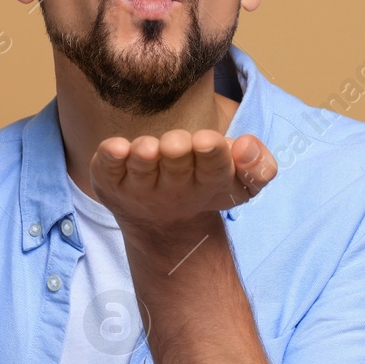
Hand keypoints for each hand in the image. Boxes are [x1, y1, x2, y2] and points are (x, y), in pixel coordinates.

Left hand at [89, 129, 277, 247]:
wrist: (161, 222)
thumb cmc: (205, 185)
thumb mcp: (242, 182)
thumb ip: (259, 166)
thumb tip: (245, 145)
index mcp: (208, 182)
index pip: (214, 168)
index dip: (211, 154)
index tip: (207, 141)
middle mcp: (173, 188)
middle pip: (175, 167)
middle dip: (176, 153)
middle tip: (177, 142)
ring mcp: (139, 186)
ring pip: (141, 169)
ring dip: (144, 157)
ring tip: (148, 148)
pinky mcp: (109, 181)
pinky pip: (105, 169)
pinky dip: (108, 158)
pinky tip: (114, 148)